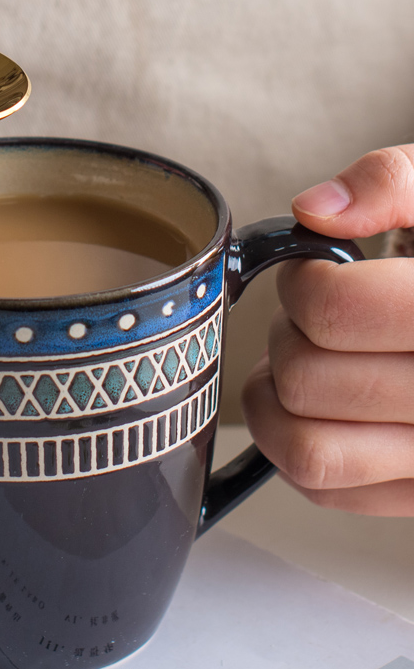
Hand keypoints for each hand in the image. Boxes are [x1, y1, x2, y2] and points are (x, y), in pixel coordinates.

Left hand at [241, 145, 413, 514]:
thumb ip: (391, 182)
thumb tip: (314, 211)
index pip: (335, 309)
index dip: (304, 282)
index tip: (316, 271)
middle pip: (307, 378)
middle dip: (290, 335)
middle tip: (316, 319)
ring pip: (306, 450)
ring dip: (276, 400)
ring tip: (304, 362)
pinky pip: (320, 486)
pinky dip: (294, 445)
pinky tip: (319, 408)